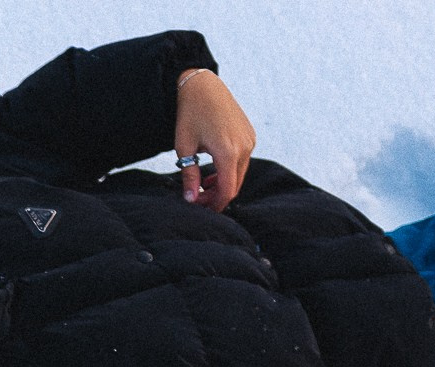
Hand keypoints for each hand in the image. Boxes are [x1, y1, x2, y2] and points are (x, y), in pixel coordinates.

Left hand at [173, 69, 254, 210]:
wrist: (203, 86)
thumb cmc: (191, 115)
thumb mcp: (184, 147)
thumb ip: (189, 175)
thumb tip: (190, 200)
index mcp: (228, 152)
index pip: (227, 190)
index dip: (215, 205)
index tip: (201, 211)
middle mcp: (244, 147)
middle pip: (235, 185)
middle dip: (217, 196)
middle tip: (197, 199)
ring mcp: (250, 140)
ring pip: (239, 174)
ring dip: (223, 183)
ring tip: (202, 185)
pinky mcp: (250, 135)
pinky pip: (242, 161)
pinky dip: (229, 170)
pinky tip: (212, 171)